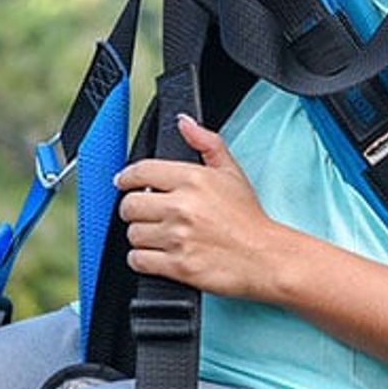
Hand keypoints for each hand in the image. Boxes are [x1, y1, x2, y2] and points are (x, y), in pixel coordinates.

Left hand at [116, 112, 279, 297]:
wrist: (264, 257)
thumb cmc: (248, 219)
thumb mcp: (231, 172)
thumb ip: (206, 142)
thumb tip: (184, 123)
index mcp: (193, 178)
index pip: (141, 171)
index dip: (127, 177)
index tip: (124, 182)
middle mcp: (182, 206)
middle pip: (130, 204)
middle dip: (134, 208)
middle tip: (145, 212)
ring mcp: (177, 237)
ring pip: (132, 233)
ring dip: (140, 235)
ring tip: (157, 234)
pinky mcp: (176, 265)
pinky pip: (137, 260)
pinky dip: (142, 259)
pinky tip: (157, 254)